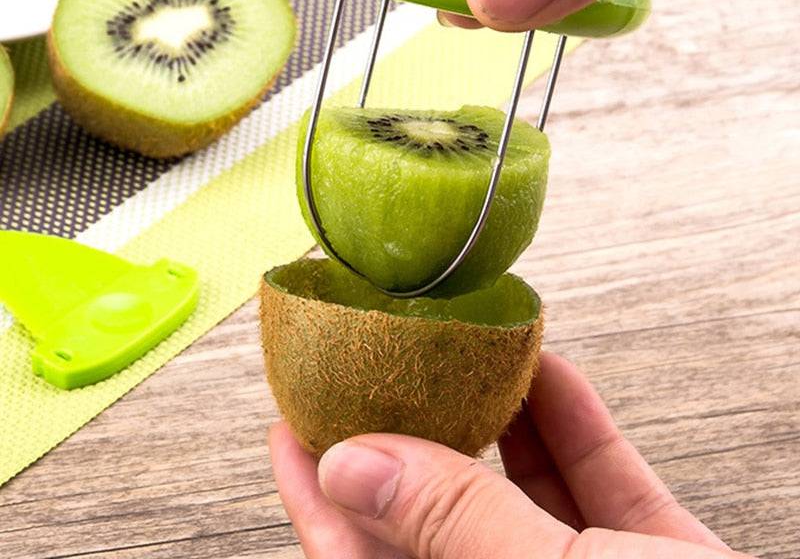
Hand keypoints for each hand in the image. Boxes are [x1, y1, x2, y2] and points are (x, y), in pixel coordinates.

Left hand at [270, 352, 750, 557]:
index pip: (357, 554)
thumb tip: (348, 466)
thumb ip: (453, 528)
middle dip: (411, 427)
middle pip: (436, 508)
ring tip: (467, 349)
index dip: (314, 484)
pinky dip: (573, 424)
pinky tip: (551, 371)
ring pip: (518, 488)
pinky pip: (596, 484)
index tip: (290, 416)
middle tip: (382, 358)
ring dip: (498, 412)